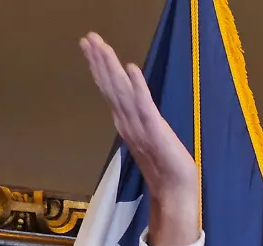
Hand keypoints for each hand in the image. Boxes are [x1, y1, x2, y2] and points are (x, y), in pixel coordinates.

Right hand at [79, 32, 199, 245]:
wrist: (175, 191)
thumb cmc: (165, 168)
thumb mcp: (148, 141)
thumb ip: (137, 126)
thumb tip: (132, 112)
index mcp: (126, 124)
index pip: (111, 91)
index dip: (100, 69)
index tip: (91, 48)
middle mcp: (127, 123)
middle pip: (110, 87)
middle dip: (99, 62)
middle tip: (87, 38)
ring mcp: (139, 127)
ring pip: (121, 91)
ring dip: (110, 67)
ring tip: (100, 45)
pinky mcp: (154, 130)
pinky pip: (144, 104)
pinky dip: (138, 86)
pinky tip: (131, 68)